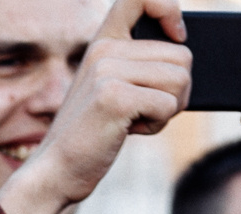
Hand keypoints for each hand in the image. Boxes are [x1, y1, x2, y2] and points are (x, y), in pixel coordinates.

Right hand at [0, 0, 189, 213]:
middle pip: (182, 56)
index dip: (168, 8)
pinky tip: (130, 130)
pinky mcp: (114, 97)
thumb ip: (139, 64)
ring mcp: (107, 71)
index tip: (178, 35)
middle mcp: (104, 49)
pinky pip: (168, 105)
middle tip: (147, 108)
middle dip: (177, 90)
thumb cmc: (92, 134)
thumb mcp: (111, 88)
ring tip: (135, 119)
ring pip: (180, 80)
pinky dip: (157, 125)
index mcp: (103, 41)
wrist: (57, 171)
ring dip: (169, 109)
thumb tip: (183, 51)